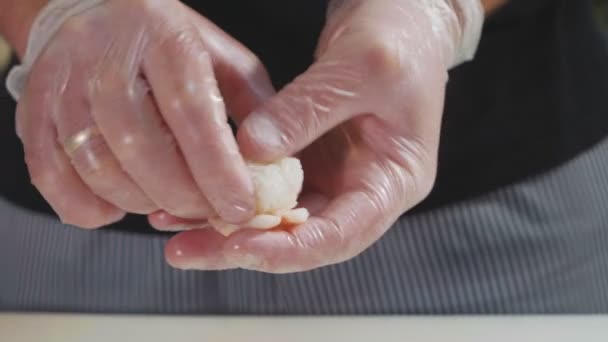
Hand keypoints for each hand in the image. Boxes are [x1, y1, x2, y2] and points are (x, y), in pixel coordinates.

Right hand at [12, 0, 273, 227]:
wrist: (93, 11)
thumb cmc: (166, 42)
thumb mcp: (222, 57)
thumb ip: (252, 104)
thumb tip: (274, 163)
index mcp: (163, 37)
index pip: (192, 112)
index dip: (217, 169)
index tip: (240, 206)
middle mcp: (106, 55)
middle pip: (139, 146)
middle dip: (182, 196)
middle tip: (208, 213)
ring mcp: (62, 82)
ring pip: (96, 165)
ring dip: (139, 202)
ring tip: (167, 205)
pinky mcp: (33, 109)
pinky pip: (50, 174)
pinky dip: (85, 206)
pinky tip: (116, 208)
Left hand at [160, 0, 483, 271]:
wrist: (400, 21)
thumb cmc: (398, 41)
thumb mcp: (359, 67)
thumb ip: (306, 110)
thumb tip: (249, 151)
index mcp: (394, 182)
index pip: (342, 235)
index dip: (289, 249)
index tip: (239, 246)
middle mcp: (363, 191)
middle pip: (303, 238)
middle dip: (244, 248)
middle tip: (187, 250)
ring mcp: (334, 178)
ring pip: (278, 219)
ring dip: (227, 227)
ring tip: (173, 230)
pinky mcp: (309, 161)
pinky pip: (267, 188)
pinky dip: (231, 193)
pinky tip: (192, 197)